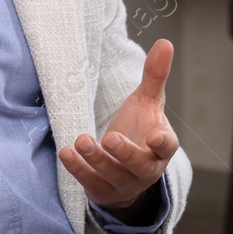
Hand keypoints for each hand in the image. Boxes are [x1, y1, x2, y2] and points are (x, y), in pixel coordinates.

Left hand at [59, 38, 179, 210]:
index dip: (163, 143)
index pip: (167, 147)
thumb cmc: (139, 129)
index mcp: (161, 147)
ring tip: (81, 140)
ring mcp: (126, 183)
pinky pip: (91, 183)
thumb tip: (165, 42)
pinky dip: (78, 169)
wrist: (124, 169)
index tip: (155, 137)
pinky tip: (65, 152)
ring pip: (113, 175)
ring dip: (96, 160)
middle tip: (110, 138)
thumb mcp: (147, 102)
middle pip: (140, 165)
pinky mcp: (104, 191)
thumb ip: (155, 76)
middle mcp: (147, 169)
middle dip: (125, 153)